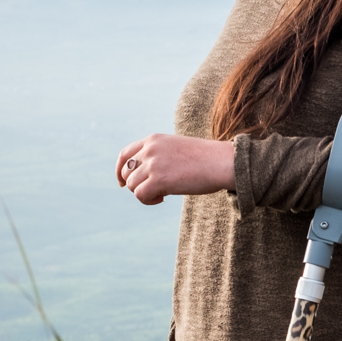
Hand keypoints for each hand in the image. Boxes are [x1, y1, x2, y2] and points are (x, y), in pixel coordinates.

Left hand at [116, 133, 236, 204]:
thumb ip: (158, 157)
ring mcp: (153, 164)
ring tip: (162, 195)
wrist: (221, 162)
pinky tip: (163, 199)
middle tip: (155, 191)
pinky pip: (140, 195)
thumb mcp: (176, 149)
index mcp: (153, 139)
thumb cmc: (205, 159)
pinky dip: (148, 201)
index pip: (125, 155)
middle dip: (136, 185)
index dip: (120, 171)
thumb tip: (144, 179)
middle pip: (127, 173)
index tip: (122, 182)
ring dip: (144, 194)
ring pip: (132, 186)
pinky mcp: (159, 179)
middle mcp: (150, 149)